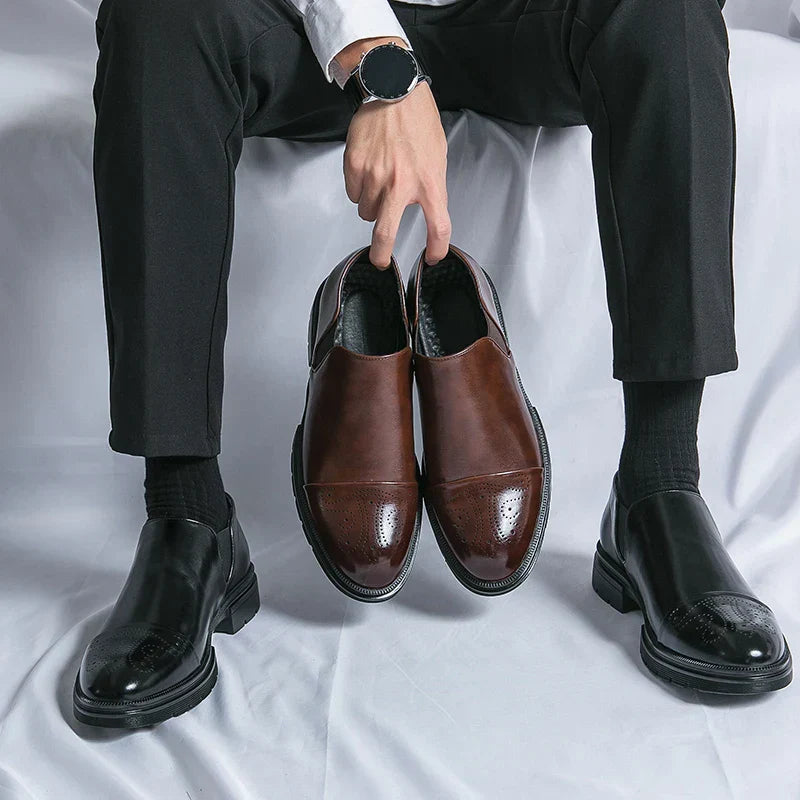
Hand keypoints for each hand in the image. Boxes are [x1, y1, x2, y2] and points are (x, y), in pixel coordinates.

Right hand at [339, 43, 449, 267]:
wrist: (393, 88)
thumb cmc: (418, 120)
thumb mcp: (437, 156)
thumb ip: (431, 186)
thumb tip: (426, 210)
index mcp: (429, 182)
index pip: (438, 226)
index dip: (436, 247)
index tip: (432, 256)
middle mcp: (400, 184)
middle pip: (385, 234)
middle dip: (381, 254)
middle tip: (381, 260)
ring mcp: (374, 176)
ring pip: (366, 212)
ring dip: (372, 206)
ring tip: (380, 183)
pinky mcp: (354, 166)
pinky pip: (353, 193)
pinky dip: (359, 189)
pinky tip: (368, 171)